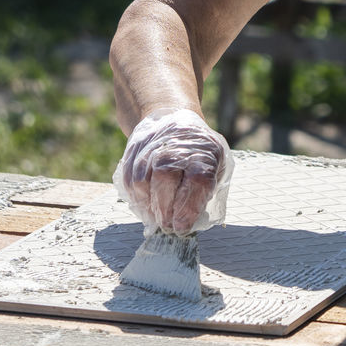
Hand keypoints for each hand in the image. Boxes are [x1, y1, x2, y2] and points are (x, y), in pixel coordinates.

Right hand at [112, 108, 232, 234]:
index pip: (197, 181)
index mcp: (203, 151)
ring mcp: (152, 145)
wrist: (172, 117)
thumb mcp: (216, 162)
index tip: (182, 228)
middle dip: (165, 211)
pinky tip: (144, 208)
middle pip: (166, 180)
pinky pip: (129, 179)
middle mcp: (176, 146)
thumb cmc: (198, 149)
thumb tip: (194, 221)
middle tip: (167, 227)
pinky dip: (135, 198)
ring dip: (148, 207)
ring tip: (155, 219)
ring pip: (143, 182)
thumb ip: (208, 188)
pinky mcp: (134, 149)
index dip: (188, 209)